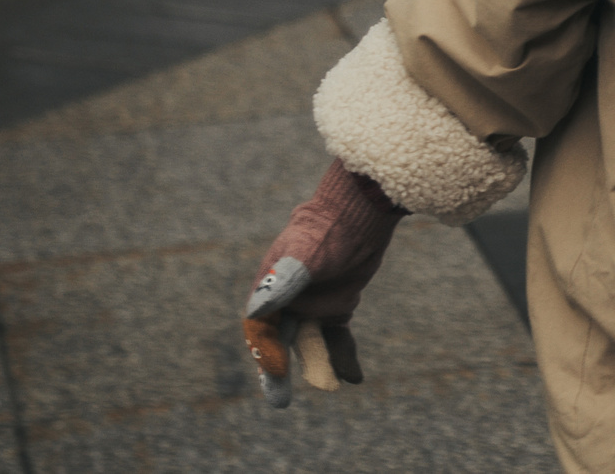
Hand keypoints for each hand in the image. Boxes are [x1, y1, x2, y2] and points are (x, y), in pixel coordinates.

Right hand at [241, 159, 404, 406]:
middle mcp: (289, 302)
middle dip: (279, 372)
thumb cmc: (324, 229)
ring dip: (320, 366)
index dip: (265, 351)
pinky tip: (354, 377)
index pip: (261, 329)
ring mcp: (314, 306)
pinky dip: (344, 358)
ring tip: (333, 387)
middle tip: (279, 403)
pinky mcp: (338, 306)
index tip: (276, 369)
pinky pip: (337, 339)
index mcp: (270, 289)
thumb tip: (257, 308)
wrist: (357, 212)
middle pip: (282, 343)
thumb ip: (284, 279)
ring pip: (313, 345)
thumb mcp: (304, 254)